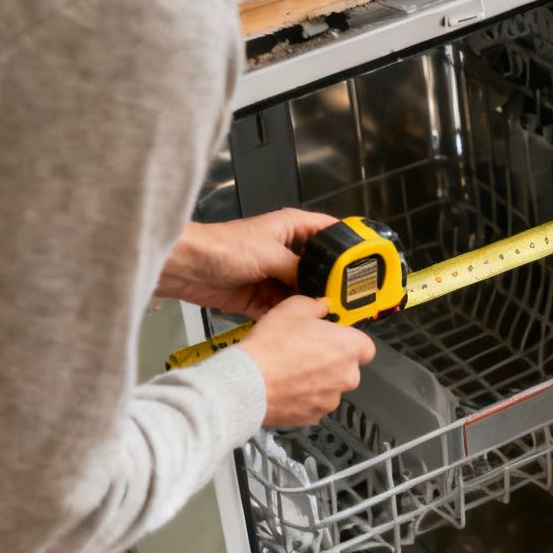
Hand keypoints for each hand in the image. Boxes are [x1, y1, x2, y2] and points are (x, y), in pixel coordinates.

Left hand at [155, 210, 336, 317]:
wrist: (187, 268)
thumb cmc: (221, 246)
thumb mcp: (271, 253)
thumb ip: (299, 270)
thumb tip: (319, 287)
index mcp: (290, 228)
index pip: (328, 231)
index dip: (346, 243)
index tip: (364, 257)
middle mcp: (284, 251)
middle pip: (318, 267)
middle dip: (331, 281)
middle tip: (350, 295)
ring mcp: (273, 275)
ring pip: (302, 291)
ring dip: (312, 302)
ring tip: (331, 313)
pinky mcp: (260, 297)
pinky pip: (284, 309)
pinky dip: (293, 316)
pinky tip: (304, 323)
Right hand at [238, 295, 376, 426]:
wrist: (248, 383)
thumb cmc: (273, 346)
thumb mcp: (294, 308)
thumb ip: (315, 306)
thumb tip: (321, 307)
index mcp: (350, 348)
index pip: (365, 346)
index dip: (348, 341)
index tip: (332, 338)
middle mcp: (348, 376)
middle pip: (347, 368)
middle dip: (331, 362)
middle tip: (304, 352)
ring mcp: (331, 400)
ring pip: (329, 387)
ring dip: (316, 381)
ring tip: (289, 370)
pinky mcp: (313, 417)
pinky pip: (313, 404)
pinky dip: (302, 398)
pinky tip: (284, 387)